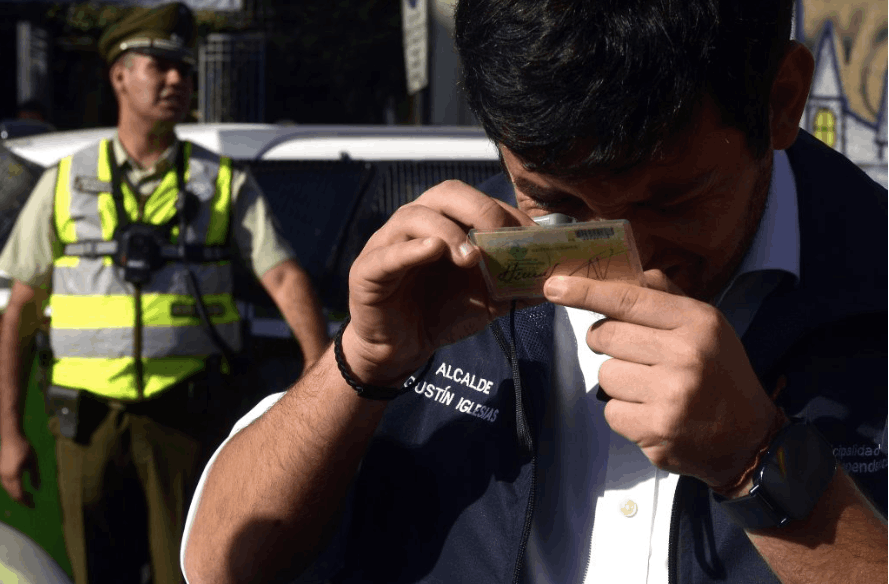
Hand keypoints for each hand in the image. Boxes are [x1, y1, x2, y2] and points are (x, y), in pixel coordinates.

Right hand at [0, 431, 39, 506]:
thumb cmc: (24, 448)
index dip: (26, 501)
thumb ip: (35, 476)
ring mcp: (1, 475)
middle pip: (12, 494)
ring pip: (8, 490)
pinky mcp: (0, 471)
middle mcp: (5, 477)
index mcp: (14, 476)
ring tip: (27, 497)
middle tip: (32, 503)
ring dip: (16, 495)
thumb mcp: (33, 462)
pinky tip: (19, 488)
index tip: (33, 506)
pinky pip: (6, 485)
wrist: (11, 438)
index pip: (19, 494)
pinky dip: (12, 489)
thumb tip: (37, 489)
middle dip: (22, 500)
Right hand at [343, 180, 537, 385]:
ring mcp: (387, 244)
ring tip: (470, 258)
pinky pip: (388, 254)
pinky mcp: (367, 271)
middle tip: (500, 234)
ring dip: (448, 232)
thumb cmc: (438, 314)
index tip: (531, 235)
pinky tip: (433, 251)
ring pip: (414, 217)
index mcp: (443, 224)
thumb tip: (553, 281)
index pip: (475, 202)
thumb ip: (513, 286)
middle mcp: (415, 225)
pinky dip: (411, 250)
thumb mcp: (484, 300)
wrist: (399, 350)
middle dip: (478, 209)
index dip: (505, 212)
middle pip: (444, 194)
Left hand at [543, 272, 777, 486]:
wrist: (750, 437)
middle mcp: (685, 354)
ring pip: (605, 375)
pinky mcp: (656, 430)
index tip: (554, 287)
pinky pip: (610, 410)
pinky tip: (652, 413)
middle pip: (605, 336)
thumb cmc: (719, 372)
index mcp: (697, 321)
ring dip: (619, 382)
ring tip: (652, 389)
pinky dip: (624, 412)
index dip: (585, 292)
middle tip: (634, 355)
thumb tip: (621, 275)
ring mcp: (671, 395)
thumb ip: (663, 297)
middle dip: (607, 343)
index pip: (627, 299)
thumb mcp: (705, 325)